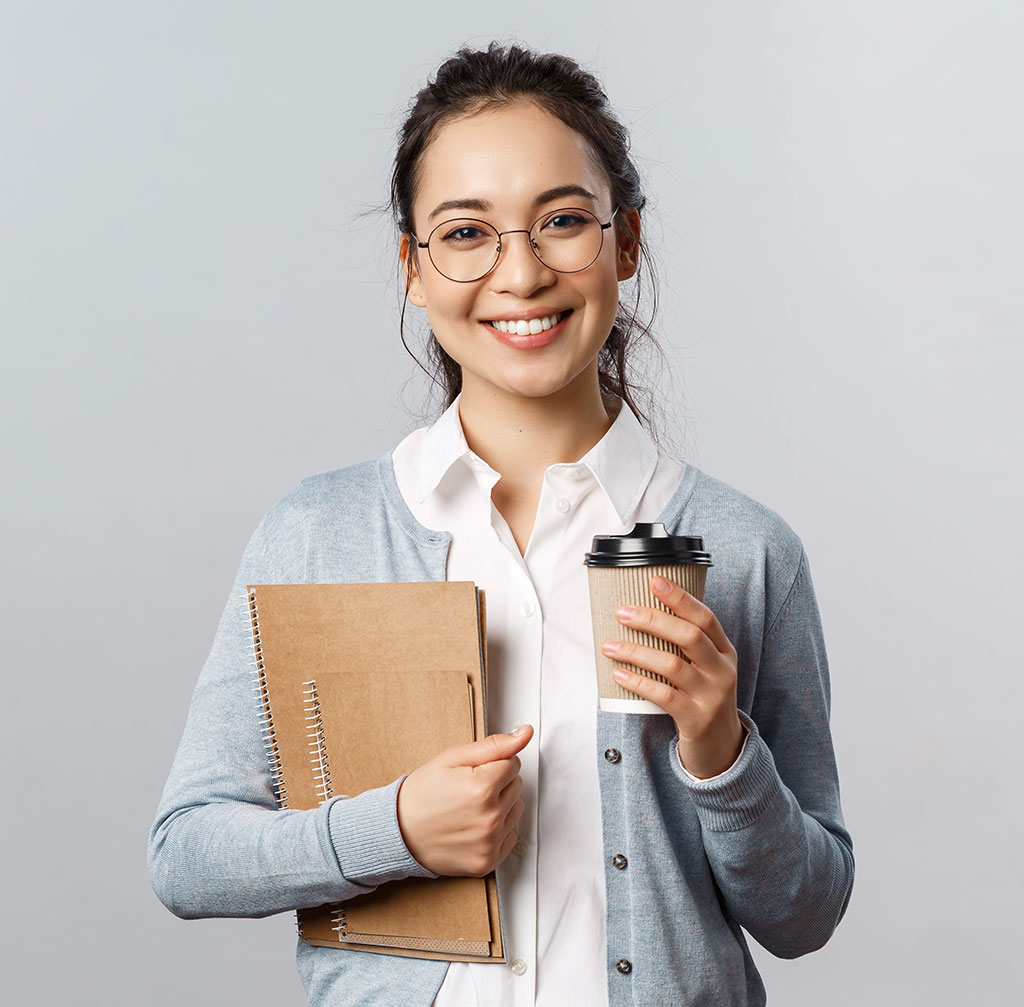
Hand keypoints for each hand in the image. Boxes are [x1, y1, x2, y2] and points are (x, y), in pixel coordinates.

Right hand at [396, 725, 532, 876]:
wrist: (398, 832)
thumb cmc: (422, 794)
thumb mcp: (452, 758)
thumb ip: (494, 745)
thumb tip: (525, 733)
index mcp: (483, 787)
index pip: (513, 763)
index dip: (492, 764)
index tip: (472, 772)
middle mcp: (490, 818)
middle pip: (517, 786)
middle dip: (498, 783)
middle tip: (469, 789)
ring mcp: (489, 842)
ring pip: (516, 810)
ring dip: (500, 806)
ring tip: (471, 807)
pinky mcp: (487, 861)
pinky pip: (510, 836)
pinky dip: (497, 831)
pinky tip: (473, 826)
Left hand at [601, 576, 743, 778]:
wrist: (722, 748)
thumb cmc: (703, 699)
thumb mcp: (705, 668)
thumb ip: (685, 645)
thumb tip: (641, 615)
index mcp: (724, 652)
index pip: (705, 617)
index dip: (680, 598)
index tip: (654, 581)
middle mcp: (722, 670)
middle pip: (689, 636)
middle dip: (652, 620)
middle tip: (622, 612)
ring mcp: (711, 696)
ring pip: (672, 665)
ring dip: (636, 652)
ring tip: (609, 645)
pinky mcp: (696, 718)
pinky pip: (663, 696)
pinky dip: (638, 682)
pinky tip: (619, 674)